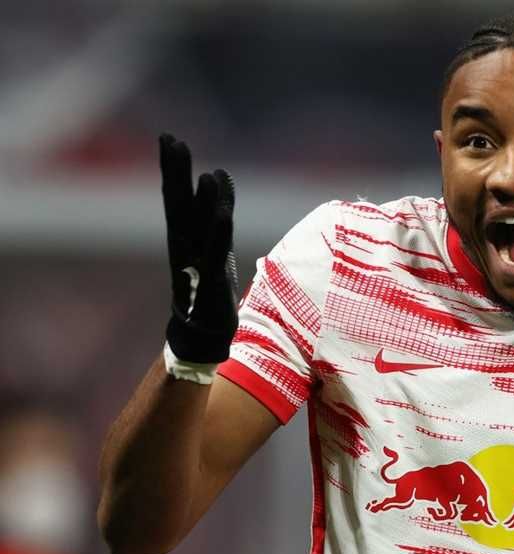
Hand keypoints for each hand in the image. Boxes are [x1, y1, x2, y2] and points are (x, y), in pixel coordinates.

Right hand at [160, 133, 238, 363]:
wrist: (199, 335)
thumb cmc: (206, 284)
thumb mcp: (214, 241)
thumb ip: (217, 207)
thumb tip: (219, 173)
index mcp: (184, 237)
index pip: (176, 197)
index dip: (173, 169)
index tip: (169, 138)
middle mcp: (184, 248)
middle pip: (178, 207)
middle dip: (175, 175)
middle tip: (171, 141)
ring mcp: (196, 268)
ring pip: (197, 231)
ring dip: (202, 204)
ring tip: (205, 175)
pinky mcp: (211, 285)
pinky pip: (215, 257)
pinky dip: (218, 236)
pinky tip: (224, 215)